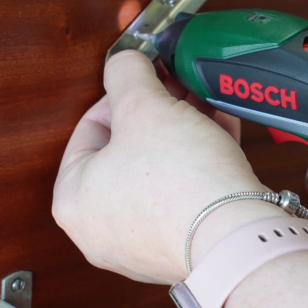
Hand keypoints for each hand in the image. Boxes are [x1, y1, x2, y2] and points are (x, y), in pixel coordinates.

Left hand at [53, 50, 284, 283]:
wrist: (234, 235)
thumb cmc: (178, 178)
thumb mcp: (144, 106)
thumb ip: (126, 74)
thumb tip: (124, 61)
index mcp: (73, 199)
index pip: (89, 129)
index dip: (123, 93)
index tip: (149, 76)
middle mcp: (101, 229)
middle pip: (127, 151)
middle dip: (159, 112)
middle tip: (179, 87)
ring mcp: (143, 243)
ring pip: (159, 172)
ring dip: (183, 132)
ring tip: (205, 104)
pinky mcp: (183, 246)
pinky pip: (185, 194)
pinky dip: (200, 162)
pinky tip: (222, 131)